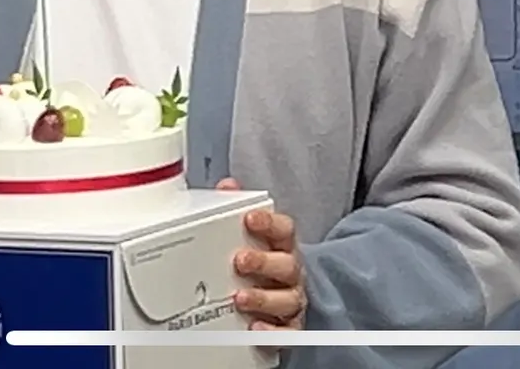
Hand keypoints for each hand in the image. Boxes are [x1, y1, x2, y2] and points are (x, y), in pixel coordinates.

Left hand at [217, 179, 305, 335]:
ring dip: (263, 297)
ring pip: (287, 298)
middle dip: (264, 261)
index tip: (250, 218)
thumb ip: (239, 210)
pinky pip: (287, 332)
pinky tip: (255, 327)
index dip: (270, 222)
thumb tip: (227, 187)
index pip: (285, 230)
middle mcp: (291, 272)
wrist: (284, 299)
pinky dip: (273, 331)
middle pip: (287, 264)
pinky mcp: (289, 326)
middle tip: (240, 260)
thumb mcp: (253, 237)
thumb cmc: (265, 263)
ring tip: (240, 297)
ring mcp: (292, 299)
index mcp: (283, 247)